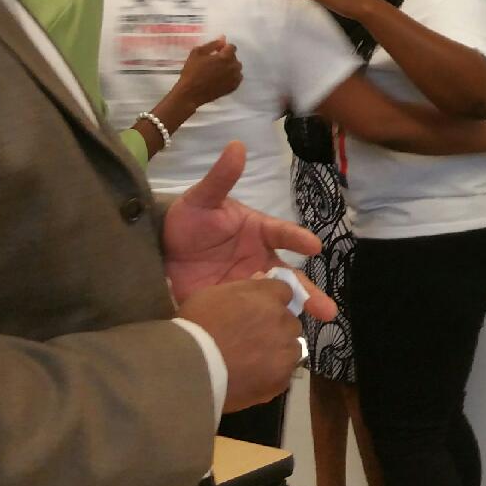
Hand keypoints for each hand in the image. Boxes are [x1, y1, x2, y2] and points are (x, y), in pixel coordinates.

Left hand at [162, 142, 336, 320]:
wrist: (158, 252)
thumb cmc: (186, 220)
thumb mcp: (201, 199)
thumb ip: (221, 178)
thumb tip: (236, 145)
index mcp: (259, 232)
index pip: (283, 233)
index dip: (297, 238)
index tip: (313, 246)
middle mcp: (261, 259)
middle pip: (291, 276)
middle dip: (310, 292)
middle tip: (328, 309)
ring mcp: (249, 284)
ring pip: (278, 299)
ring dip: (295, 313)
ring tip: (309, 332)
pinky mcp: (233, 305)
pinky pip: (252, 315)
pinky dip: (265, 325)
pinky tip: (274, 340)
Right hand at [171, 36, 241, 108]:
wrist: (190, 93)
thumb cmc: (192, 72)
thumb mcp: (197, 53)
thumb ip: (212, 44)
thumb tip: (223, 38)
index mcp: (226, 57)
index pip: (232, 47)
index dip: (223, 48)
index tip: (215, 52)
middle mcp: (234, 67)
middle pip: (234, 57)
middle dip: (226, 57)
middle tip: (213, 63)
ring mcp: (235, 78)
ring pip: (236, 68)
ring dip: (229, 67)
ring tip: (216, 72)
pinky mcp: (234, 87)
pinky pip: (236, 78)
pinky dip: (231, 76)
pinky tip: (220, 79)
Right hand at [176, 279, 303, 411]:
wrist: (189, 369)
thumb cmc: (194, 327)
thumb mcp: (212, 295)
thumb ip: (242, 289)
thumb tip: (260, 279)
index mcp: (267, 297)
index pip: (284, 291)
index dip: (271, 301)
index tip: (259, 310)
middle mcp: (283, 321)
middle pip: (290, 321)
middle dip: (276, 327)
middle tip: (252, 339)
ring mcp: (285, 351)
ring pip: (291, 348)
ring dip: (278, 351)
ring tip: (252, 362)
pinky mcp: (281, 379)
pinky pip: (284, 374)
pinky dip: (272, 375)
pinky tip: (252, 379)